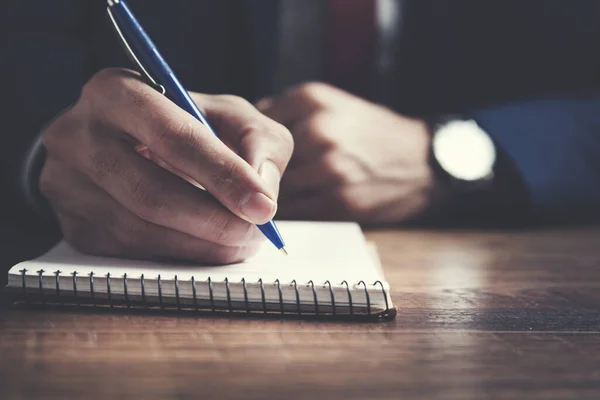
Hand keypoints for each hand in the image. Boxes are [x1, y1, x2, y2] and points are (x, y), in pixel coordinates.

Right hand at [40, 68, 292, 262]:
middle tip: (253, 234)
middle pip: (149, 192)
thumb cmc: (189, 126)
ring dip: (199, 246)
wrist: (129, 143)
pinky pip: (128, 252)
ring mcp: (65, 183)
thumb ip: (260, 143)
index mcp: (118, 92)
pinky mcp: (70, 223)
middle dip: (212, 221)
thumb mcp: (231, 117)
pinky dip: (176, 255)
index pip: (173, 138)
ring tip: (238, 242)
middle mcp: (78, 134)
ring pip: (138, 230)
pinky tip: (204, 246)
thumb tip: (262, 196)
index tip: (263, 208)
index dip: (222, 176)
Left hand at [258, 82, 442, 223]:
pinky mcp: (338, 201)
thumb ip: (288, 114)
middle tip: (264, 180)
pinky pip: (296, 211)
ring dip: (274, 195)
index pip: (255, 125)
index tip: (254, 156)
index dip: (252, 145)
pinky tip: (302, 205)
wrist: (421, 160)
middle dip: (260, 172)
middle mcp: (317, 130)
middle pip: (261, 159)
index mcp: (310, 99)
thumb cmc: (370, 132)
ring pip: (275, 188)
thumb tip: (244, 133)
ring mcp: (328, 167)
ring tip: (285, 194)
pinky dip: (292, 211)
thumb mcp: (331, 104)